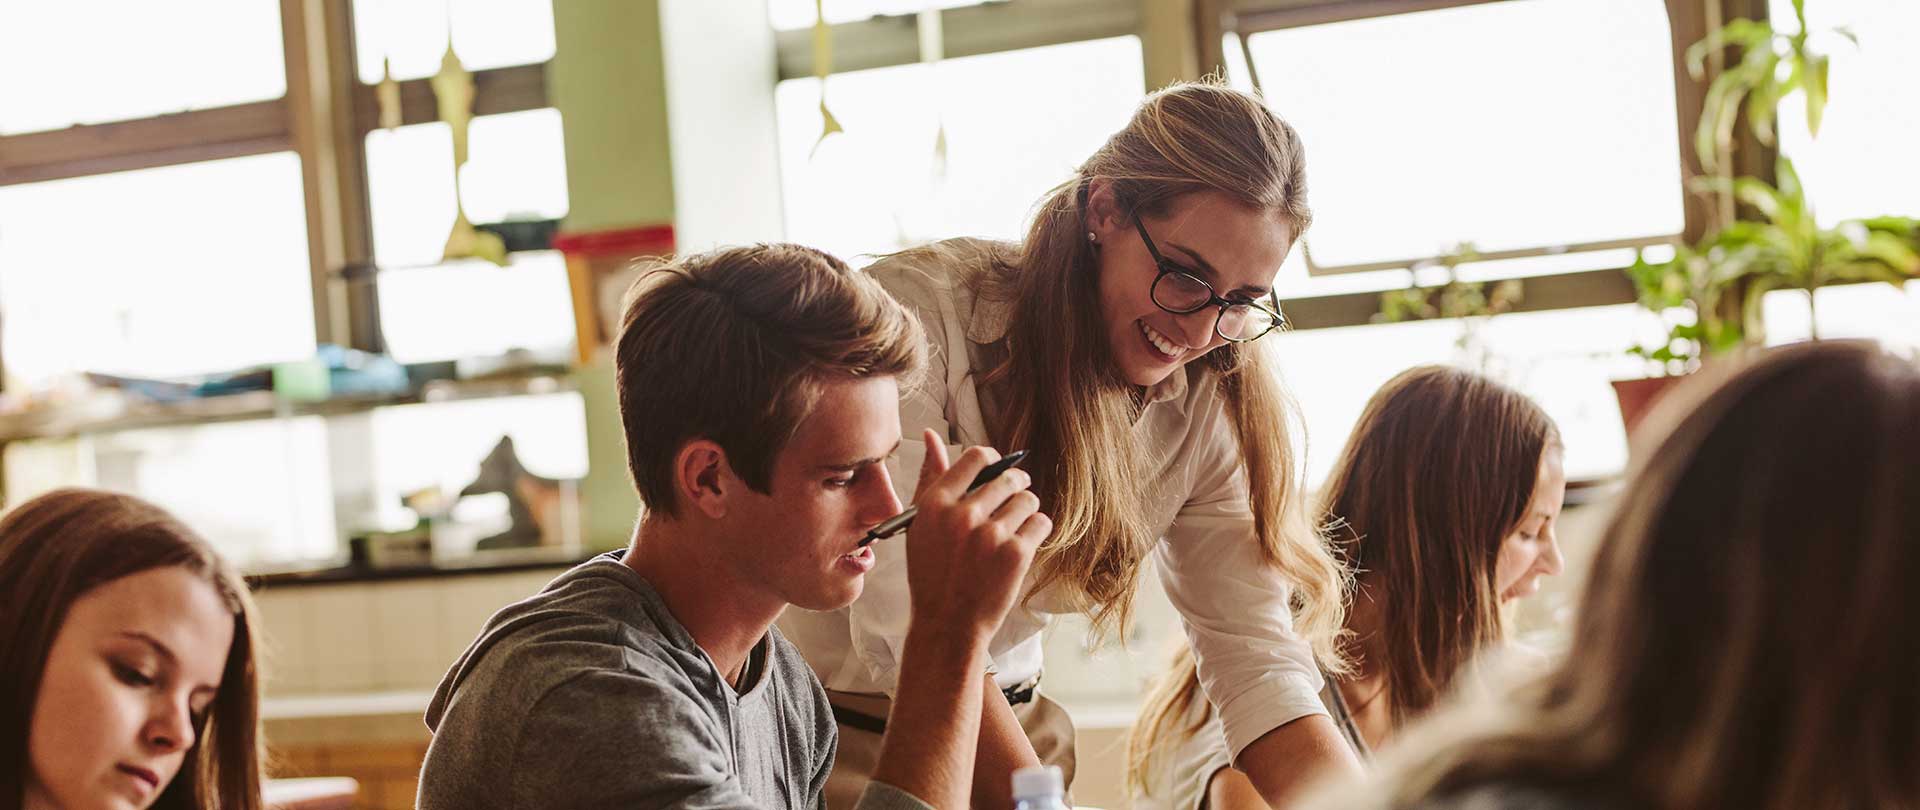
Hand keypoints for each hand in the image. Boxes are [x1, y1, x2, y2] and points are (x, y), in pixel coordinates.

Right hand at [904, 429, 1052, 642]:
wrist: (948, 624)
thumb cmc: (932, 574)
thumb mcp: (920, 524)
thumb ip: (929, 478)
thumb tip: (930, 436)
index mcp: (936, 504)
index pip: (975, 457)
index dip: (992, 460)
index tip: (996, 470)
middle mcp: (963, 515)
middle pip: (1008, 478)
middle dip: (1016, 486)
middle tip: (1012, 501)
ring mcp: (991, 535)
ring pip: (1028, 500)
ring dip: (1027, 510)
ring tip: (1015, 527)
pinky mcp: (1015, 554)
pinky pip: (1041, 523)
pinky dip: (1037, 530)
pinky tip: (1022, 543)